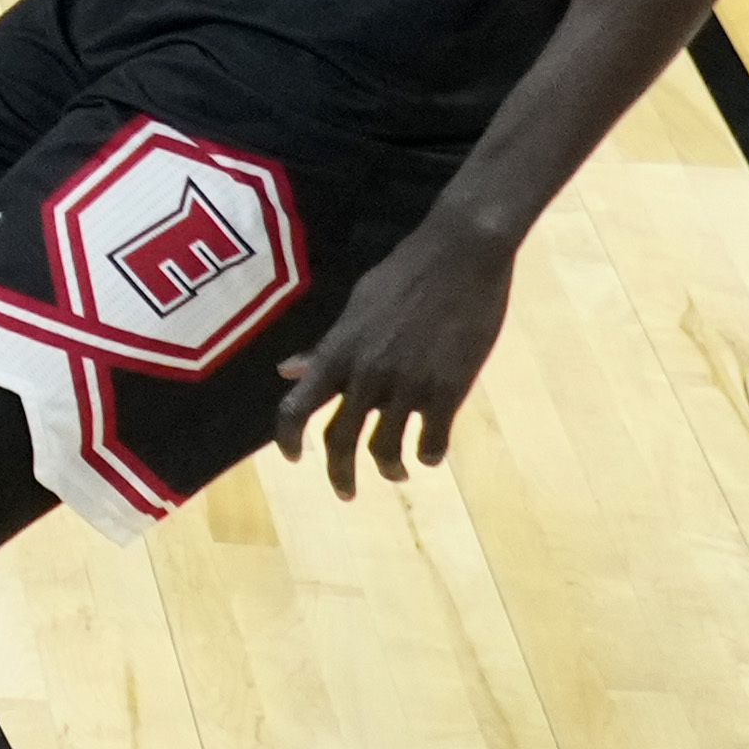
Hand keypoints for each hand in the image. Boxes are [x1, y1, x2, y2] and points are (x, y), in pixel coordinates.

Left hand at [267, 217, 520, 493]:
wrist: (460, 256)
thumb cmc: (406, 273)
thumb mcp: (356, 307)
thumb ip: (326, 347)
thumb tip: (287, 371)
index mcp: (338, 351)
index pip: (296, 408)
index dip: (288, 438)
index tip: (293, 458)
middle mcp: (366, 375)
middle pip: (340, 441)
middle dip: (339, 474)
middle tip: (345, 492)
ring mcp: (407, 386)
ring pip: (386, 449)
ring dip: (390, 469)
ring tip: (396, 474)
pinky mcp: (447, 391)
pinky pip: (432, 441)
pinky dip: (430, 454)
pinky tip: (432, 453)